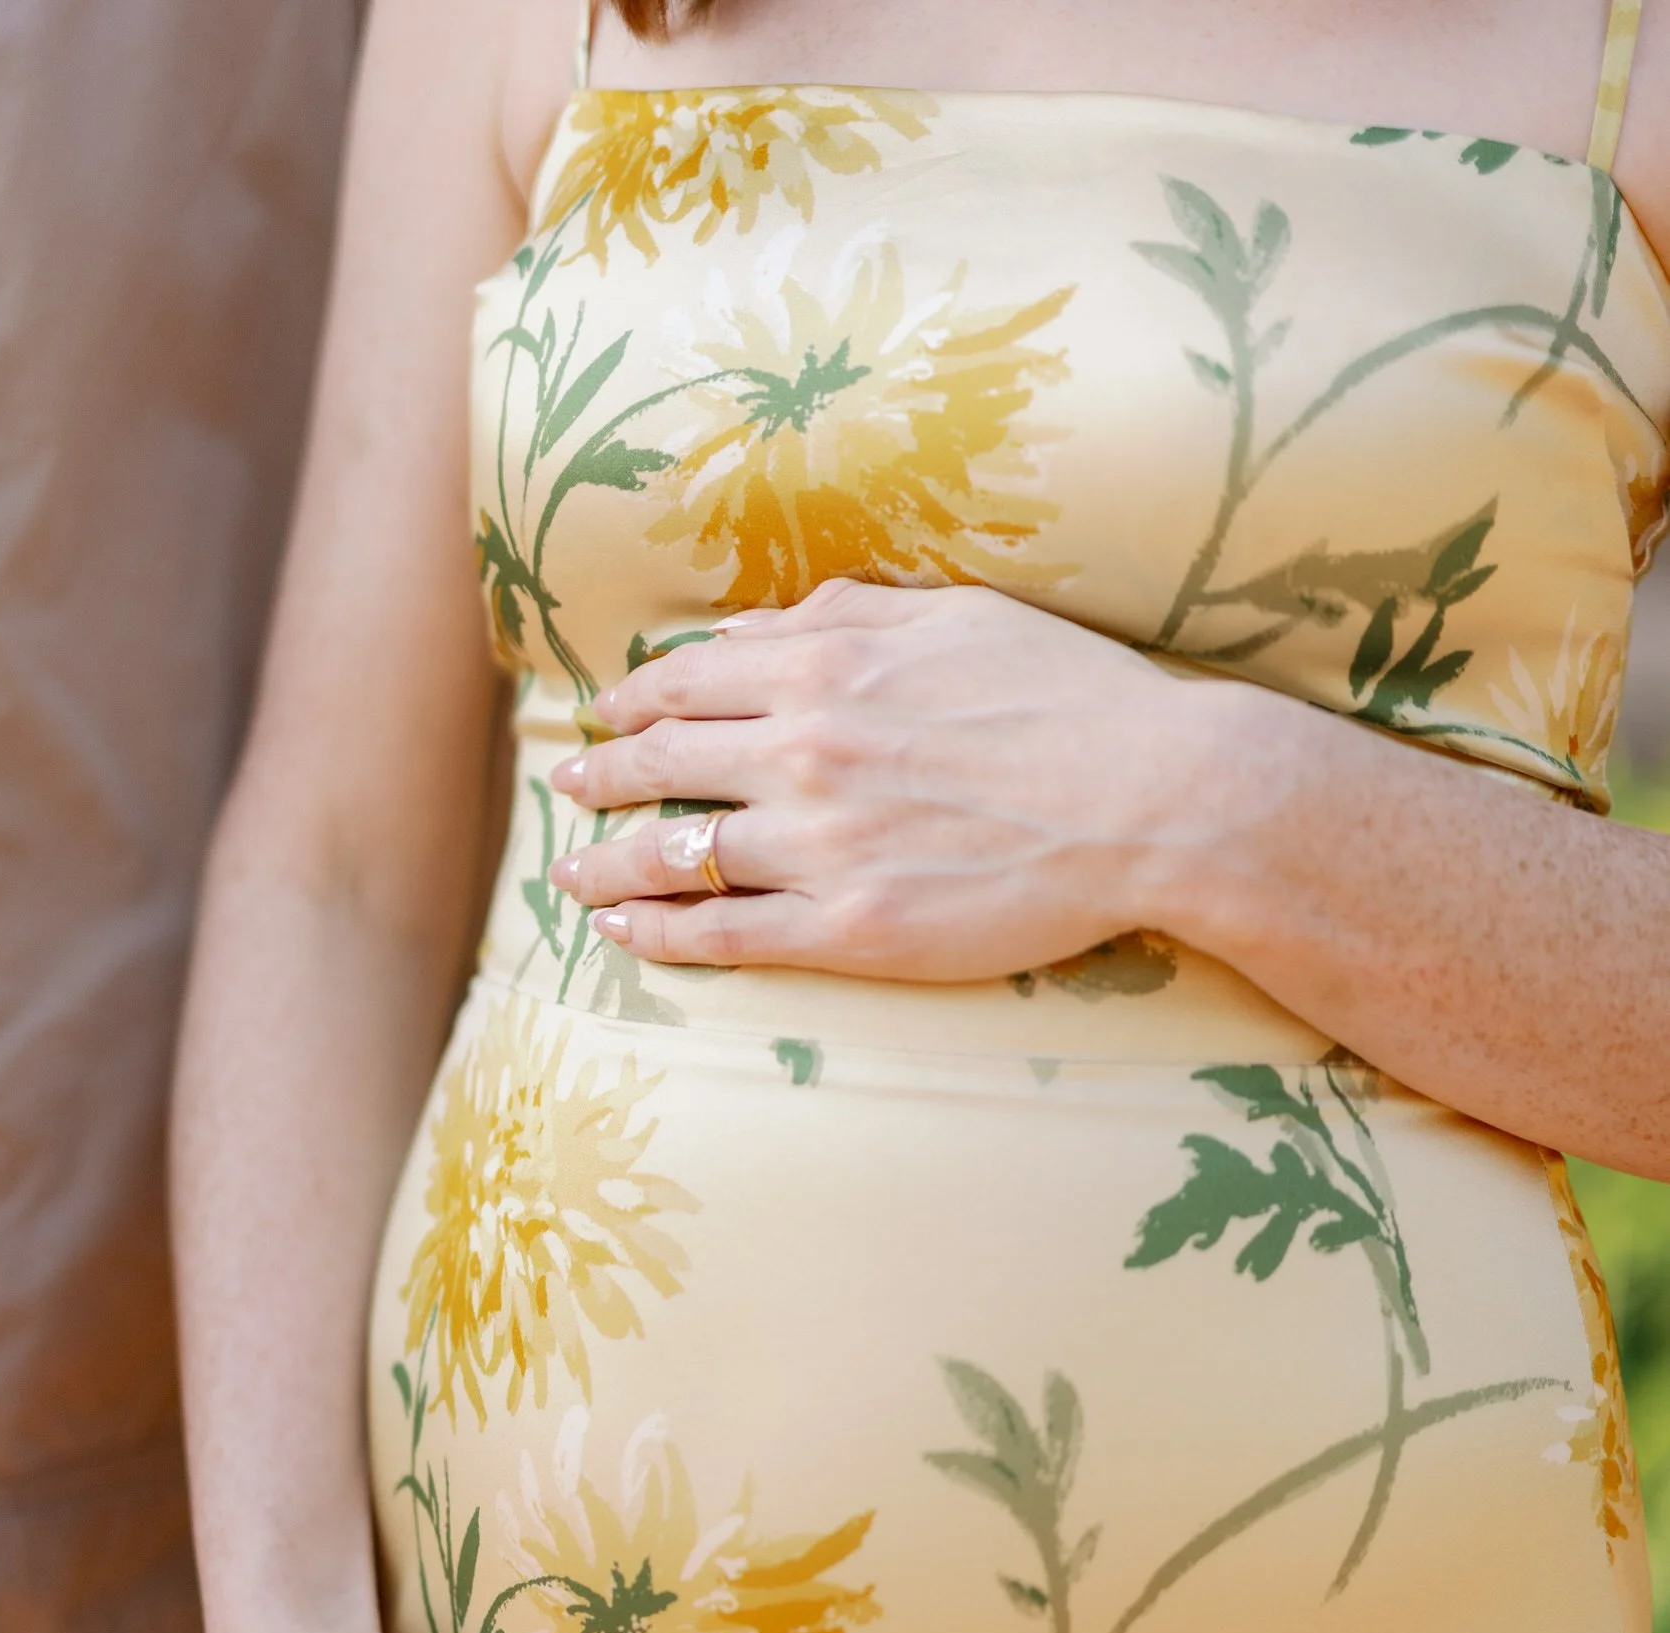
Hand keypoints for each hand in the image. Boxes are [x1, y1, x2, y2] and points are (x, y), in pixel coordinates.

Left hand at [547, 578, 1210, 980]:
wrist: (1154, 799)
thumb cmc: (1072, 699)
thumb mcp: (958, 616)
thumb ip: (848, 612)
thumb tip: (758, 625)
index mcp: (827, 666)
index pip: (685, 681)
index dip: (629, 701)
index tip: (601, 717)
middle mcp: (804, 750)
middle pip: (659, 764)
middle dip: (598, 779)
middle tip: (565, 790)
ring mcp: (820, 845)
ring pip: (672, 855)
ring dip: (604, 865)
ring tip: (568, 874)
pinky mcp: (848, 929)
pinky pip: (722, 932)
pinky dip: (658, 932)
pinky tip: (623, 933)